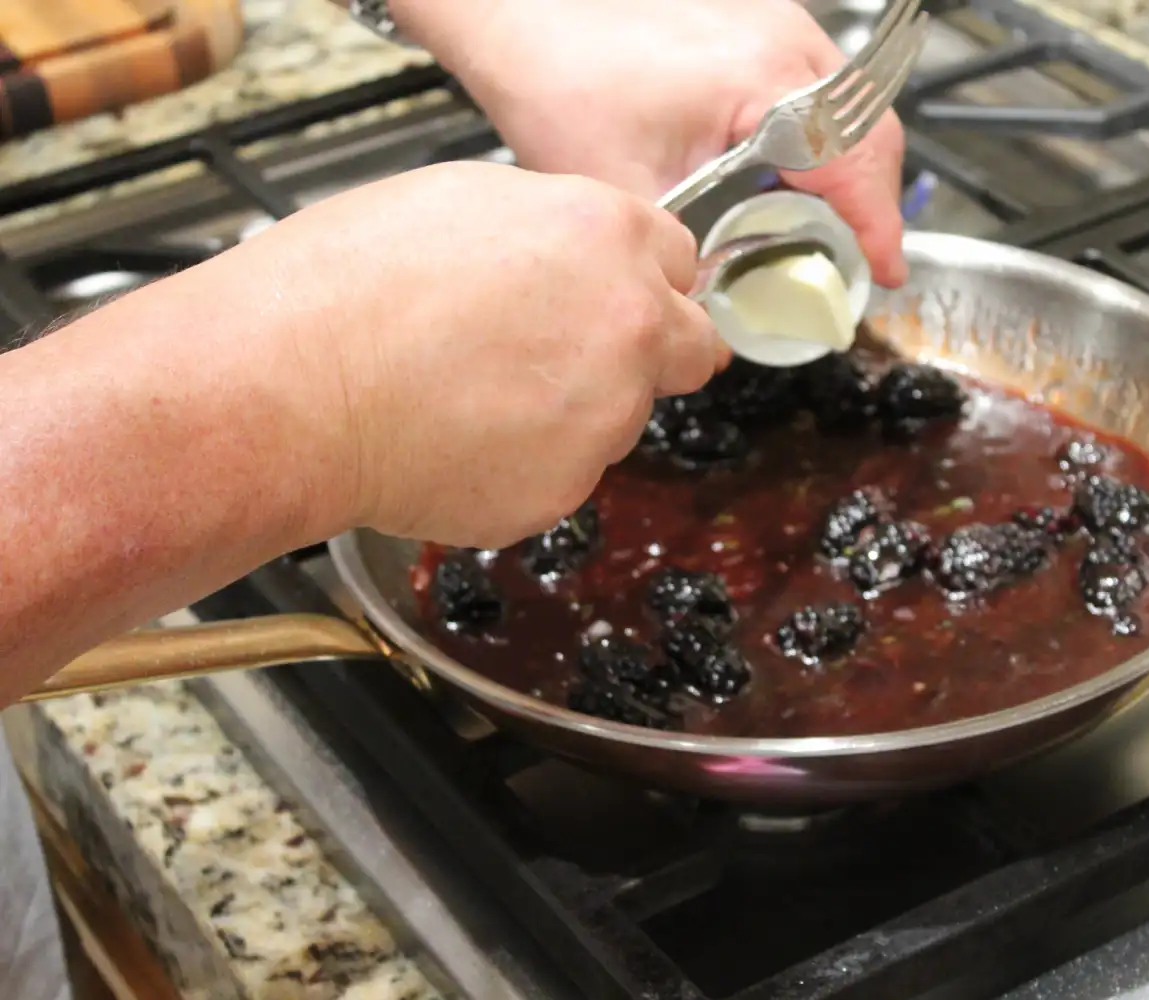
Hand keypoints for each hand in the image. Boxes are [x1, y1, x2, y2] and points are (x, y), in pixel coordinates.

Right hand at [220, 161, 717, 548]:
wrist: (289, 389)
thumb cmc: (345, 287)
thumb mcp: (463, 201)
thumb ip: (553, 229)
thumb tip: (574, 250)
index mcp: (607, 235)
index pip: (681, 262)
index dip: (644, 281)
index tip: (623, 297)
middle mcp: (628, 326)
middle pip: (686, 347)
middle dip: (646, 353)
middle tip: (572, 360)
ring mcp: (605, 416)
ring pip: (620, 417)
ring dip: (574, 411)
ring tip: (474, 396)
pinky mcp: (566, 489)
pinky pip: (564, 474)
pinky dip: (526, 465)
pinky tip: (458, 440)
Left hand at [393, 0, 907, 287]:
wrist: (519, 18)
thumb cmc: (559, 78)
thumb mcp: (629, 193)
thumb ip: (686, 260)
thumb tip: (720, 311)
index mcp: (762, 79)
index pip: (856, 161)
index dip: (878, 226)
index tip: (883, 271)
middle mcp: (779, 38)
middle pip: (868, 130)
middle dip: (870, 200)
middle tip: (858, 258)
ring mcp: (771, 20)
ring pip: (848, 105)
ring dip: (847, 166)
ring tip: (827, 224)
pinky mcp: (753, 20)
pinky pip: (815, 82)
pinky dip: (817, 134)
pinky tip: (788, 172)